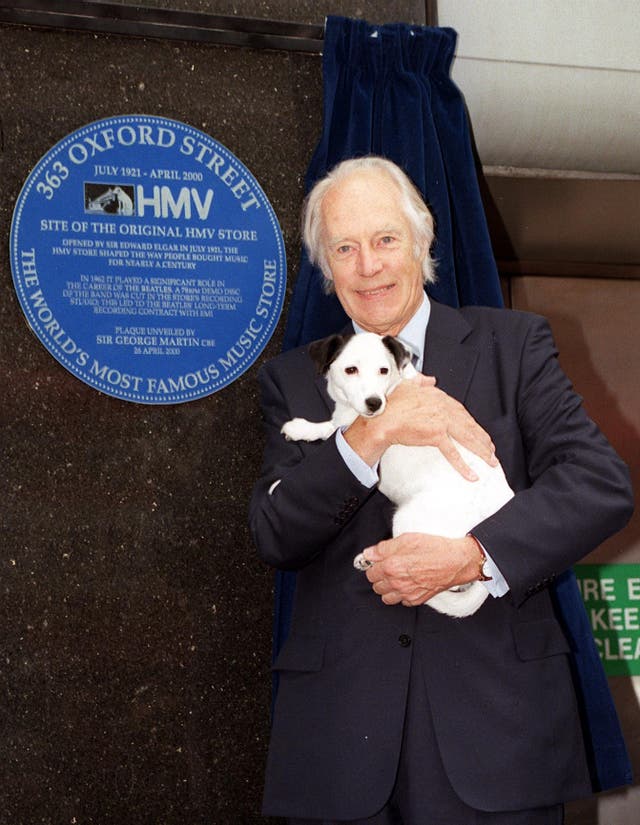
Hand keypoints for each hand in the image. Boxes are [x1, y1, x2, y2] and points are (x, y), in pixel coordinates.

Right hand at [344, 374, 496, 480]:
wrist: (381, 419)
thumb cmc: (390, 404)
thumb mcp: (407, 385)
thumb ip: (420, 381)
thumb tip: (429, 379)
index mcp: (438, 397)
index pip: (461, 411)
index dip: (472, 423)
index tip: (478, 432)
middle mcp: (444, 407)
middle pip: (469, 425)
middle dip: (482, 439)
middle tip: (490, 449)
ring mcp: (441, 421)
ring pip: (467, 437)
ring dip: (480, 451)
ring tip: (489, 461)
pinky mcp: (435, 435)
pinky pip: (453, 453)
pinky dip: (463, 465)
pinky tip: (471, 474)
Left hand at [362, 533, 479, 606]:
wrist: (457, 561)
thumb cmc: (436, 549)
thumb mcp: (406, 539)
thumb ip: (383, 548)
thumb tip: (369, 553)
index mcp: (391, 567)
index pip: (370, 572)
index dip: (373, 565)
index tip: (376, 561)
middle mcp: (397, 583)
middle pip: (376, 586)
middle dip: (379, 577)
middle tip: (387, 568)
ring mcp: (407, 593)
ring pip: (386, 598)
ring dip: (387, 589)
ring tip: (395, 578)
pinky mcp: (418, 599)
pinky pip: (402, 602)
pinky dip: (402, 595)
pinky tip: (407, 585)